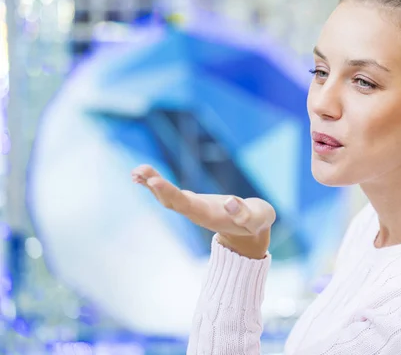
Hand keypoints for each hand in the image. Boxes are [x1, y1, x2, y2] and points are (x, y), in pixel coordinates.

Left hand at [131, 165, 274, 258]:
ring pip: (168, 198)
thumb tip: (230, 202)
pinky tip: (142, 175)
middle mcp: (197, 213)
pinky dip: (156, 184)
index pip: (186, 204)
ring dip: (152, 184)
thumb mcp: (259, 219)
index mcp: (210, 216)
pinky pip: (171, 193)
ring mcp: (193, 208)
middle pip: (172, 201)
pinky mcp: (193, 202)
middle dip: (157, 186)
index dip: (169, 192)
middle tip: (141, 173)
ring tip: (137, 171)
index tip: (154, 182)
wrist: (251, 233)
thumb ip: (246, 214)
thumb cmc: (257, 223)